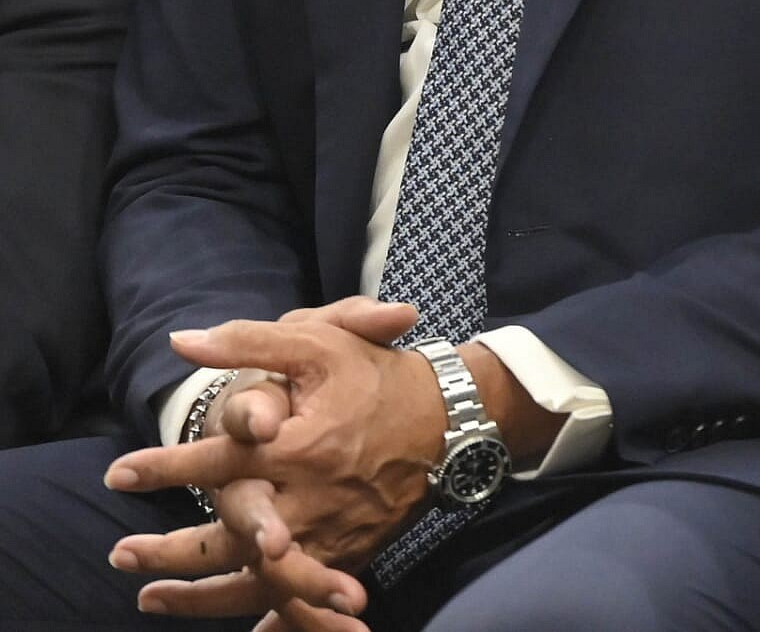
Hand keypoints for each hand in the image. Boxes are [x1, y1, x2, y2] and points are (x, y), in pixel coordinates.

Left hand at [106, 299, 439, 618]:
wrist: (455, 416)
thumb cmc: (382, 376)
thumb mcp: (321, 342)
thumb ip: (251, 342)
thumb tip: (183, 343)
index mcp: (297, 446)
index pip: (216, 461)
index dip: (164, 468)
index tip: (119, 474)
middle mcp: (311, 498)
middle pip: (229, 534)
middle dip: (170, 550)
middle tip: (122, 555)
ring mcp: (332, 531)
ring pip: (257, 577)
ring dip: (201, 595)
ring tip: (151, 599)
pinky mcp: (352, 551)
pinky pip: (305, 596)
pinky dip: (277, 619)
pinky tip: (249, 631)